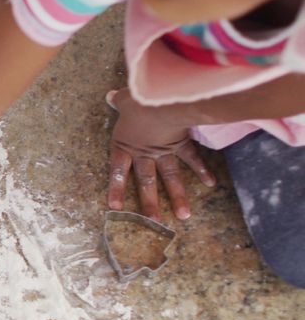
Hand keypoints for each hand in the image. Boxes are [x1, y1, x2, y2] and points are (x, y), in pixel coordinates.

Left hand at [106, 88, 215, 220]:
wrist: (162, 98)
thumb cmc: (139, 100)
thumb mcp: (124, 100)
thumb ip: (118, 102)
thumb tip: (110, 96)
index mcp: (124, 144)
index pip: (117, 171)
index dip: (116, 189)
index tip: (114, 208)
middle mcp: (144, 152)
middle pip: (145, 181)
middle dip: (149, 203)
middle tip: (153, 223)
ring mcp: (164, 149)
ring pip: (170, 176)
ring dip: (177, 196)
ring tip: (183, 216)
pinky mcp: (181, 142)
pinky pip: (191, 157)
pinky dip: (202, 169)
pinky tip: (210, 183)